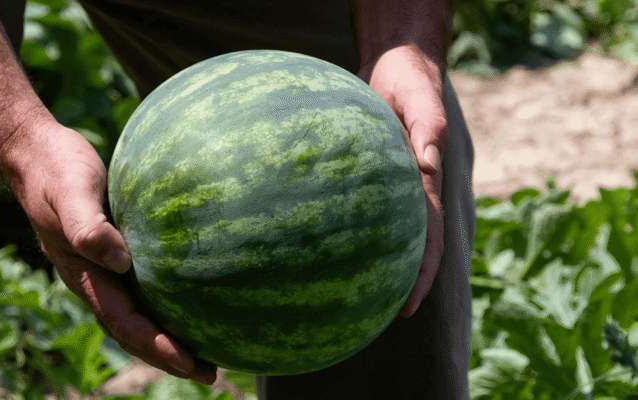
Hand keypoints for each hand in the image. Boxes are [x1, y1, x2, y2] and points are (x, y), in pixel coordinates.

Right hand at [0, 121, 217, 383]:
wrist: (37, 153)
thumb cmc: (55, 170)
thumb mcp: (72, 194)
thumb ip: (89, 228)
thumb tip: (122, 261)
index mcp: (84, 276)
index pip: (124, 323)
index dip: (156, 346)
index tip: (190, 363)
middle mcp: (96, 279)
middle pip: (133, 330)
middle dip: (168, 355)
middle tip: (210, 373)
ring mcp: (105, 266)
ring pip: (139, 312)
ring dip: (168, 335)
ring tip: (207, 349)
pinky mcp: (116, 248)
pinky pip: (144, 284)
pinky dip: (166, 300)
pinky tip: (193, 297)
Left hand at [356, 44, 446, 317]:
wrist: (393, 62)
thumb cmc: (411, 78)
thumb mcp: (423, 100)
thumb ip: (428, 130)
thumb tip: (427, 164)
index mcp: (426, 182)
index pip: (426, 238)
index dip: (420, 274)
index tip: (408, 307)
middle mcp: (406, 189)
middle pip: (402, 244)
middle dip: (393, 281)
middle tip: (373, 317)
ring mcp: (385, 182)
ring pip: (377, 228)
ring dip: (368, 259)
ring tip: (342, 293)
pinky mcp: (362, 171)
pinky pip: (352, 203)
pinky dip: (343, 225)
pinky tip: (314, 240)